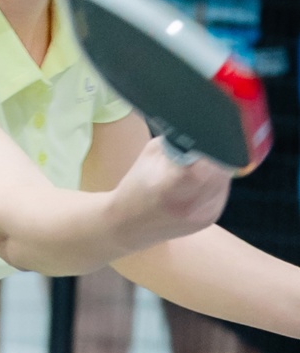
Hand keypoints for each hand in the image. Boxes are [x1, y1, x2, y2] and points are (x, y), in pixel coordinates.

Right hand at [105, 135, 228, 255]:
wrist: (127, 227)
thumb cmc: (135, 186)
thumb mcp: (151, 154)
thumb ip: (178, 140)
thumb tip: (203, 125)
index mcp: (174, 186)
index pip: (210, 155)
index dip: (211, 141)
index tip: (206, 131)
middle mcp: (193, 204)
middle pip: (221, 166)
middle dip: (215, 151)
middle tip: (205, 142)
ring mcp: (205, 214)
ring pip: (225, 177)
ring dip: (217, 165)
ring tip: (200, 161)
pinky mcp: (211, 218)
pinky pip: (221, 190)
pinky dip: (215, 180)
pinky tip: (200, 178)